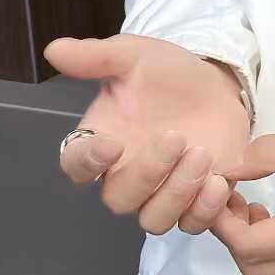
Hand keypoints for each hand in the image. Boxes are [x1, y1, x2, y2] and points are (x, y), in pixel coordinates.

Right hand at [44, 34, 251, 234]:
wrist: (215, 87)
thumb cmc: (166, 75)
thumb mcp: (133, 56)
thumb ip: (95, 57)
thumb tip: (54, 50)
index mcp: (100, 143)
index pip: (76, 165)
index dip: (88, 162)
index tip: (112, 143)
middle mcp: (125, 176)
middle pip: (119, 200)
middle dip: (148, 174)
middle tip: (177, 138)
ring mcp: (161, 194)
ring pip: (155, 220)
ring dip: (178, 194)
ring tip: (203, 155)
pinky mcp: (197, 202)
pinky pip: (194, 224)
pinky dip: (206, 210)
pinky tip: (220, 180)